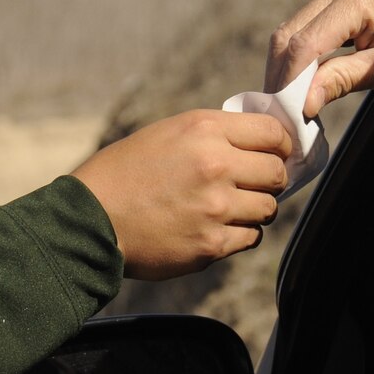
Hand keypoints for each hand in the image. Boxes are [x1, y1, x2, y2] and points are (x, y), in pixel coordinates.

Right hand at [73, 110, 289, 279]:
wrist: (91, 219)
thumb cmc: (124, 173)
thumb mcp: (167, 134)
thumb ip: (213, 136)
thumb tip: (257, 146)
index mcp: (204, 130)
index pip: (273, 132)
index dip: (282, 144)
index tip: (277, 154)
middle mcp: (215, 164)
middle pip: (277, 172)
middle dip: (269, 179)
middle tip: (252, 184)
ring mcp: (216, 207)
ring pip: (268, 208)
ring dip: (253, 208)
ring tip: (226, 208)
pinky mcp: (212, 243)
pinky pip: (250, 238)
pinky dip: (239, 234)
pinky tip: (214, 227)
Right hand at [267, 0, 373, 118]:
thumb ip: (342, 80)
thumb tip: (301, 103)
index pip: (305, 43)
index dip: (291, 83)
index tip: (288, 119)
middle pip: (290, 35)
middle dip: (282, 79)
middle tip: (281, 119)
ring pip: (294, 35)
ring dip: (288, 72)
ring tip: (289, 110)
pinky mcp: (342, 4)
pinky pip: (309, 34)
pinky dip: (302, 63)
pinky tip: (302, 90)